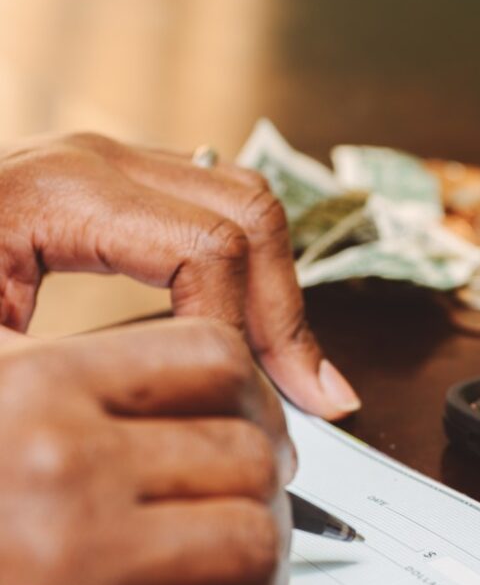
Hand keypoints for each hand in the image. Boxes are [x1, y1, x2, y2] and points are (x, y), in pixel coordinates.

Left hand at [0, 133, 358, 418]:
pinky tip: (254, 338)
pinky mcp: (120, 193)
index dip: (242, 334)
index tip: (249, 404)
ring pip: (249, 209)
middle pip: (250, 214)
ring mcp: (115, 170)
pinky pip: (218, 220)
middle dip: (288, 313)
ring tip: (296, 373)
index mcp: (61, 190)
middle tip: (313, 395)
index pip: (209, 248)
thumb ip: (68, 378)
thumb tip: (184, 421)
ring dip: (280, 295)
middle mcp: (100, 163)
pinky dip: (252, 280)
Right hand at [0, 319, 293, 584]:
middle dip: (266, 484)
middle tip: (252, 501)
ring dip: (258, 559)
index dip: (254, 394)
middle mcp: (55, 469)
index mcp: (32, 389)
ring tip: (233, 568)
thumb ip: (68, 378)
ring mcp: (72, 564)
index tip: (255, 423)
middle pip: (247, 449)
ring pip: (250, 534)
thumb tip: (217, 378)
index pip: (216, 357)